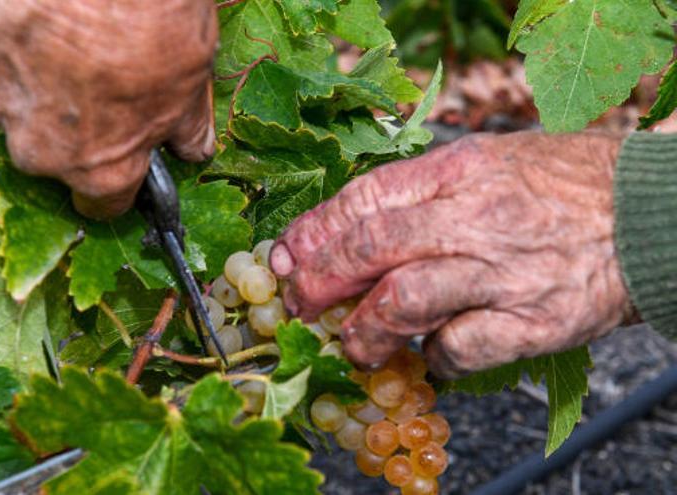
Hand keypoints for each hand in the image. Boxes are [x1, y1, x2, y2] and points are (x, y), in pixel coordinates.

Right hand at [0, 0, 217, 217]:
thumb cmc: (161, 28)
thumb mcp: (193, 87)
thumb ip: (186, 130)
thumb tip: (193, 151)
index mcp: (100, 173)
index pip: (102, 206)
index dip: (116, 184)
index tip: (121, 158)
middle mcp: (42, 156)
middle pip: (53, 159)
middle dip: (73, 131)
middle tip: (97, 85)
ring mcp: (1, 108)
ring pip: (16, 112)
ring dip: (36, 90)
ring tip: (65, 50)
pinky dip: (5, 51)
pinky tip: (33, 26)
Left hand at [270, 132, 635, 377]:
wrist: (650, 213)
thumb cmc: (561, 184)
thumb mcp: (487, 161)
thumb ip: (420, 191)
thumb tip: (345, 227)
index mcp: (459, 169)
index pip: (364, 199)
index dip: (313, 232)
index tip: (285, 257)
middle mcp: (475, 217)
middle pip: (371, 248)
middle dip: (319, 281)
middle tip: (300, 304)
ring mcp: (504, 271)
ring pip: (403, 300)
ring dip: (363, 330)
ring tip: (354, 344)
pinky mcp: (534, 321)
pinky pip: (460, 347)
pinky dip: (432, 357)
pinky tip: (428, 355)